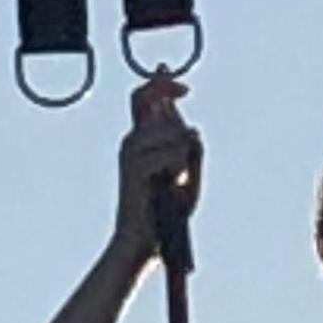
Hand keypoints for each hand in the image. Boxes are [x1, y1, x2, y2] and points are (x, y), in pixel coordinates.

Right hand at [112, 72, 202, 265]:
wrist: (145, 239)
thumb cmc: (167, 209)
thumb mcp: (186, 173)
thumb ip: (188, 148)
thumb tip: (192, 127)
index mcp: (141, 138)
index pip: (144, 96)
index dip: (161, 83)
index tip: (181, 84)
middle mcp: (132, 140)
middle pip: (158, 105)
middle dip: (179, 123)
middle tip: (181, 166)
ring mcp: (131, 151)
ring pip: (173, 132)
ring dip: (184, 157)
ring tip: (174, 182)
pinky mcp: (136, 166)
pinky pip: (174, 154)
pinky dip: (181, 170)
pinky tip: (173, 186)